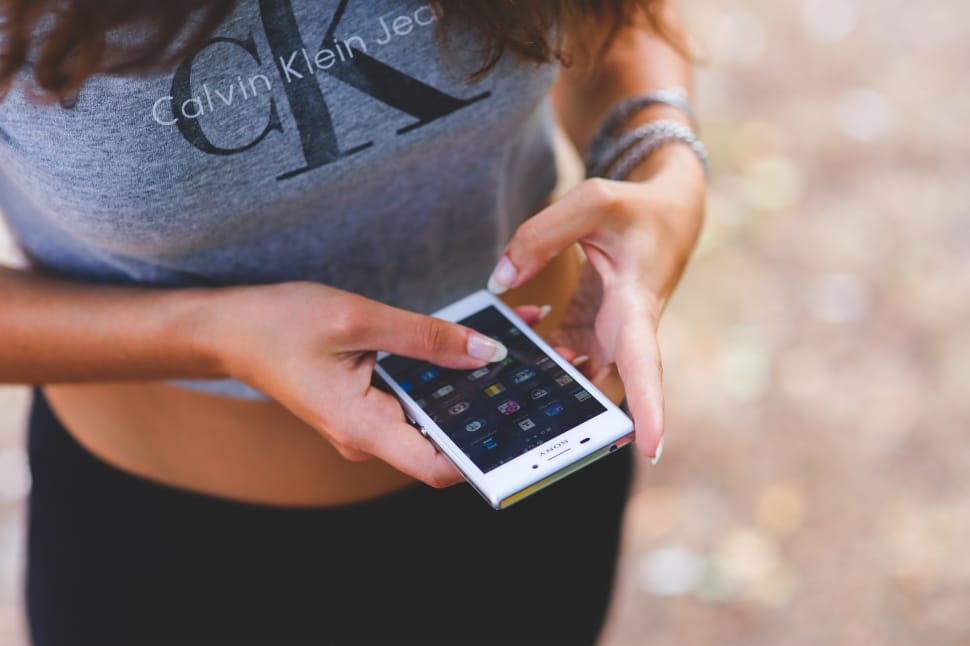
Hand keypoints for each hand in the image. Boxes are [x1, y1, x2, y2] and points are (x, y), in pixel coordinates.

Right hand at [210, 282, 508, 487]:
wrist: (230, 329)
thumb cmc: (279, 324)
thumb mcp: (356, 320)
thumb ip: (424, 338)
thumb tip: (485, 354)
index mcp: (362, 428)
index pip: (437, 466)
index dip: (485, 454)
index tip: (526, 427)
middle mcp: (368, 436)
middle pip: (443, 437)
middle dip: (489, 407)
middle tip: (536, 370)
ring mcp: (368, 423)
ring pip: (432, 415)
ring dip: (471, 385)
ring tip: (513, 346)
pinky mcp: (368, 404)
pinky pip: (415, 398)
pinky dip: (444, 374)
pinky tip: (470, 345)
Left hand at [487, 146, 705, 461]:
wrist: (668, 214)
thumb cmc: (637, 209)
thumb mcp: (593, 202)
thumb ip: (541, 236)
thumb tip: (500, 281)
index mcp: (637, 306)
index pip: (644, 365)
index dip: (648, 408)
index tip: (650, 449)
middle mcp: (625, 332)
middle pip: (605, 391)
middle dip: (579, 422)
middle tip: (541, 448)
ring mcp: (607, 336)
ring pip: (578, 379)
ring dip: (548, 392)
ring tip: (505, 402)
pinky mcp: (590, 330)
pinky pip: (560, 357)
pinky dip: (536, 360)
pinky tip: (506, 356)